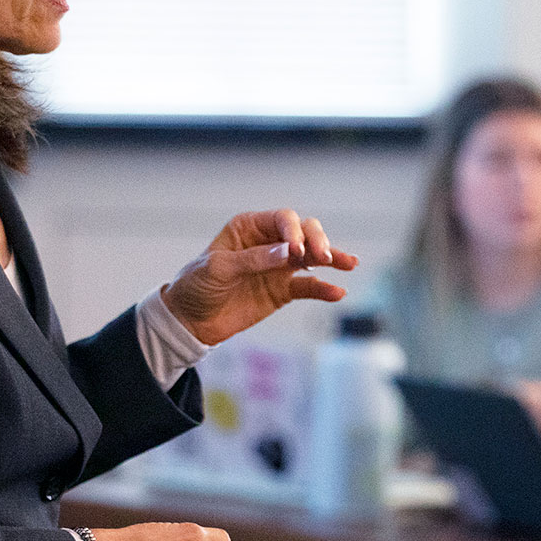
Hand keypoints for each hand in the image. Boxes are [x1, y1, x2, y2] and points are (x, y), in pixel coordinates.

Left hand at [163, 209, 358, 344]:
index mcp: (250, 227)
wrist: (191, 321)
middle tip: (323, 257)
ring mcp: (279, 266)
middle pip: (305, 232)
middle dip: (317, 241)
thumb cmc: (197, 285)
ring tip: (349, 264)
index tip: (296, 251)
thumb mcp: (218, 268)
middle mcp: (269, 242)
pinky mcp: (284, 290)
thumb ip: (254, 259)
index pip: (283, 219)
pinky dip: (324, 288)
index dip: (294, 231)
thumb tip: (289, 253)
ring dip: (331, 258)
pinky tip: (338, 292)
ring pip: (313, 257)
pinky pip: (309, 287)